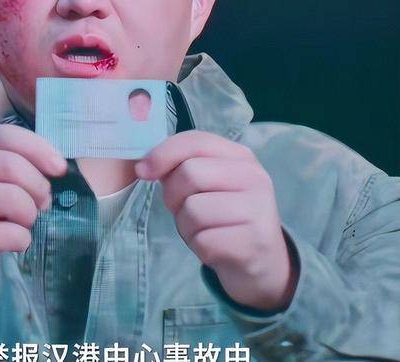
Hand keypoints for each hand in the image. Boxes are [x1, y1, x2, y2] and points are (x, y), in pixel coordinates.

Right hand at [0, 124, 66, 318]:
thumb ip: (17, 163)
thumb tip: (57, 164)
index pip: (6, 135)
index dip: (39, 148)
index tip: (60, 168)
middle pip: (10, 164)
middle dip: (38, 186)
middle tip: (42, 204)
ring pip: (12, 198)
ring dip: (30, 214)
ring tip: (24, 222)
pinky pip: (10, 233)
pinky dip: (22, 240)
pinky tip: (12, 243)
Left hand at [135, 130, 297, 311]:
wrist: (262, 264)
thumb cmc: (224, 218)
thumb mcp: (207, 185)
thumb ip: (182, 167)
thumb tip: (144, 166)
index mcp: (241, 157)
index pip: (196, 140)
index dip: (163, 153)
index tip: (142, 171)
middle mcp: (254, 177)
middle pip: (189, 173)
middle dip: (174, 196)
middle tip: (185, 210)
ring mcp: (258, 209)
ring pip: (193, 209)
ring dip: (186, 226)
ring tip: (204, 230)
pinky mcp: (253, 243)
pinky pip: (203, 240)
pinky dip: (199, 246)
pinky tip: (215, 247)